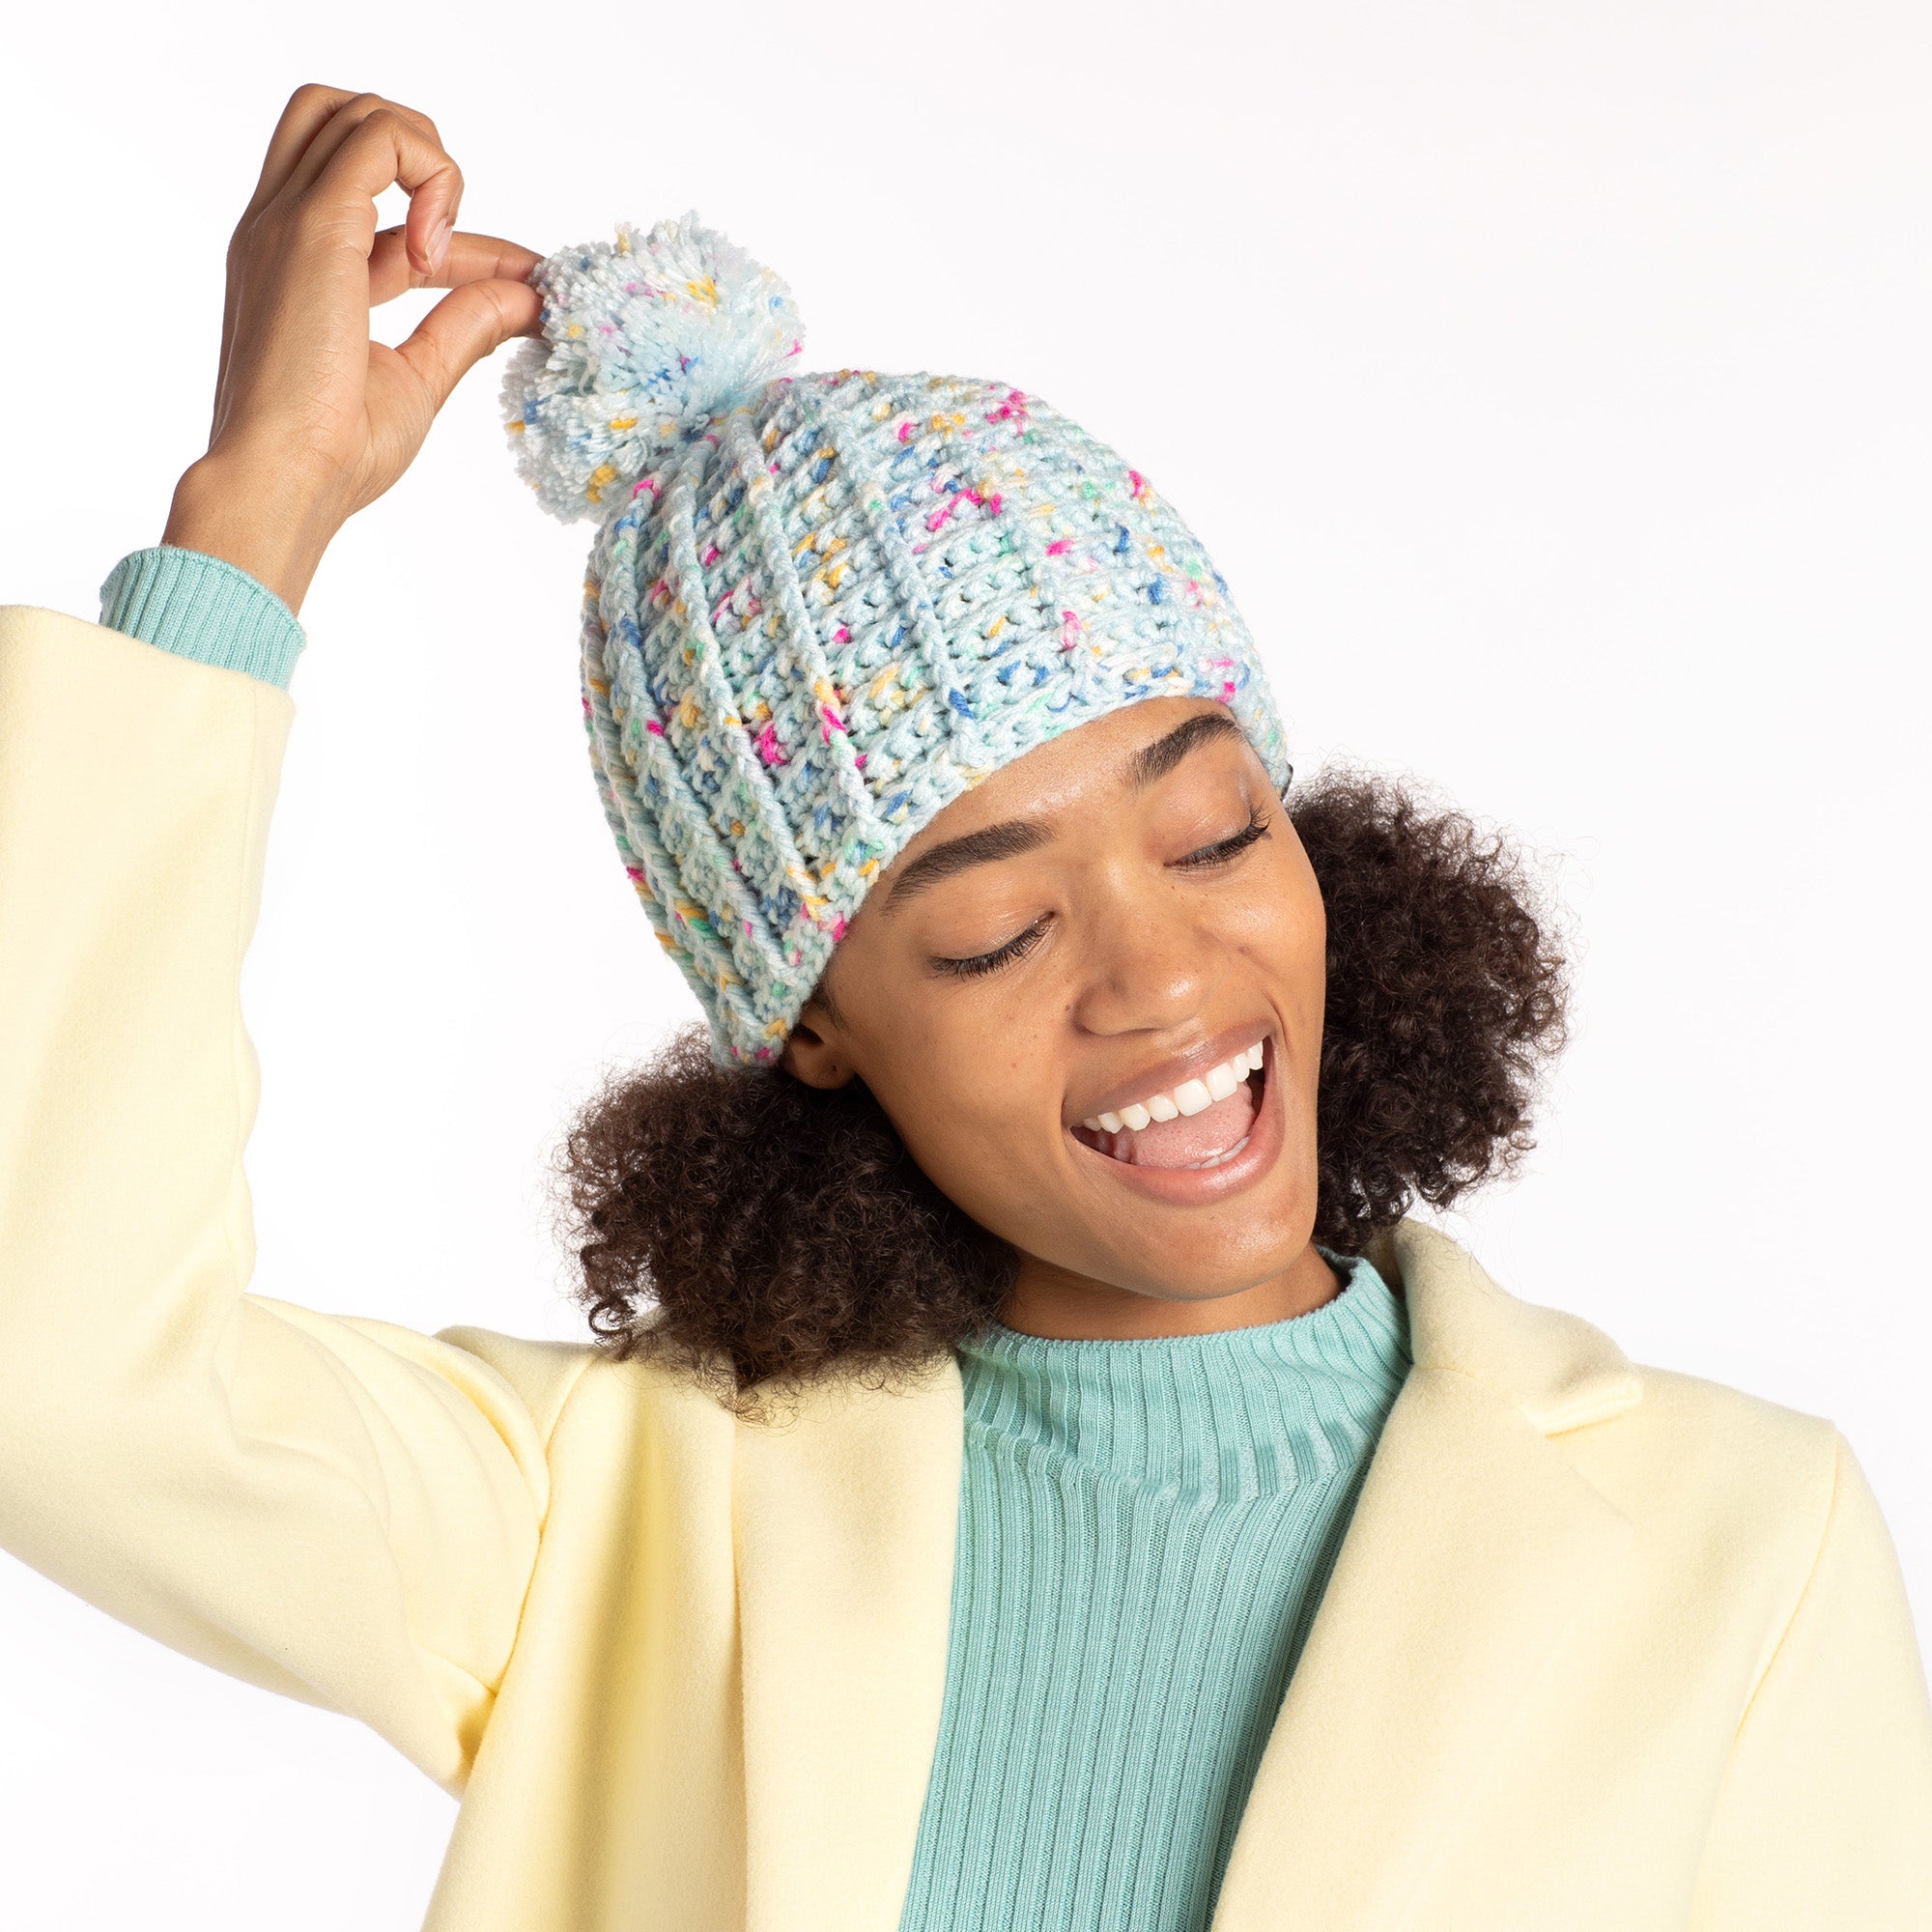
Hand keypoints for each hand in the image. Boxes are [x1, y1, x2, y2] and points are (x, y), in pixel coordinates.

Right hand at [161, 85, 544, 613]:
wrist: (281, 480)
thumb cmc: (333, 452)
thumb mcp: (417, 379)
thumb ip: (465, 327)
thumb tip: (526, 299)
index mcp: (295, 264)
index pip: (376, 203)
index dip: (460, 234)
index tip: (523, 284)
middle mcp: (282, 227)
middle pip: (340, 120)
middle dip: (420, 154)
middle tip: (459, 243)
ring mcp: (289, 218)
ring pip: (356, 112)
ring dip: (428, 160)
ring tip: (445, 250)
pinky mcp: (313, 225)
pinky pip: (381, 139)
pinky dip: (433, 175)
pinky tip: (440, 251)